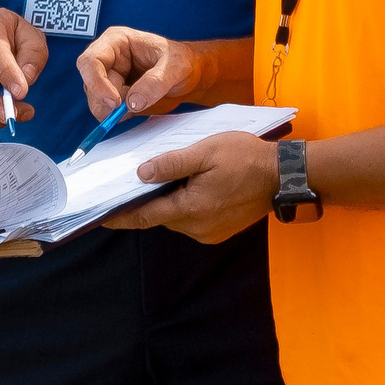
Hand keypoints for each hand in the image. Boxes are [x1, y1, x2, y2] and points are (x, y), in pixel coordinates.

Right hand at [75, 26, 204, 119]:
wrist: (188, 76)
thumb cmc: (180, 61)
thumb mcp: (175, 67)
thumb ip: (155, 83)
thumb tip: (132, 102)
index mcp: (116, 42)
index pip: (91, 61)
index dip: (97, 83)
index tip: (115, 102)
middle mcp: (107, 59)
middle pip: (90, 85)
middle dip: (107, 101)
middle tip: (131, 108)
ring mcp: (108, 79)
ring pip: (96, 102)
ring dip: (115, 111)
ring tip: (143, 101)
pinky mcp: (113, 96)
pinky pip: (106, 113)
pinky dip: (120, 117)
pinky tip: (139, 107)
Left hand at [102, 132, 278, 243]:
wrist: (284, 176)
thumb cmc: (247, 159)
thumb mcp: (206, 152)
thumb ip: (172, 164)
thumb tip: (141, 173)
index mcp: (191, 208)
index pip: (145, 216)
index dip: (120, 216)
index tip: (100, 216)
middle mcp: (197, 227)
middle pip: (160, 216)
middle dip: (145, 201)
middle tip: (130, 182)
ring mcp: (210, 231)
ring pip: (176, 216)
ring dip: (167, 200)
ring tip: (162, 177)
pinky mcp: (220, 230)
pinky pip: (192, 218)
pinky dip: (184, 204)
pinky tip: (187, 185)